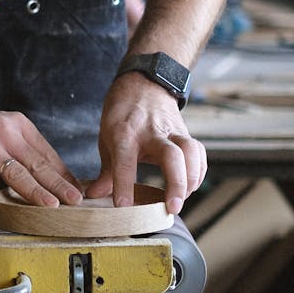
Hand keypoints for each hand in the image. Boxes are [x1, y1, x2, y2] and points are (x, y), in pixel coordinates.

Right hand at [0, 98, 83, 210]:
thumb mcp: (1, 128)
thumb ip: (21, 147)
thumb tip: (46, 171)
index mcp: (19, 126)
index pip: (47, 154)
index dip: (64, 174)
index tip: (77, 190)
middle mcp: (6, 134)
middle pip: (37, 164)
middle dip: (59, 185)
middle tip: (76, 200)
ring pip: (17, 173)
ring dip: (36, 191)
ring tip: (51, 206)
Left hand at [86, 73, 206, 214]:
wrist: (143, 84)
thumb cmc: (122, 116)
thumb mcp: (106, 139)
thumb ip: (105, 171)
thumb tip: (94, 196)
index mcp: (124, 134)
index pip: (125, 162)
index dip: (124, 185)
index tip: (125, 207)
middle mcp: (151, 132)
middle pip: (170, 156)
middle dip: (175, 184)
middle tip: (172, 208)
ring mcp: (171, 130)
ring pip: (190, 152)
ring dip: (191, 179)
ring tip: (182, 200)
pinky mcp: (185, 132)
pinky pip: (198, 152)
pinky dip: (199, 171)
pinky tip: (191, 186)